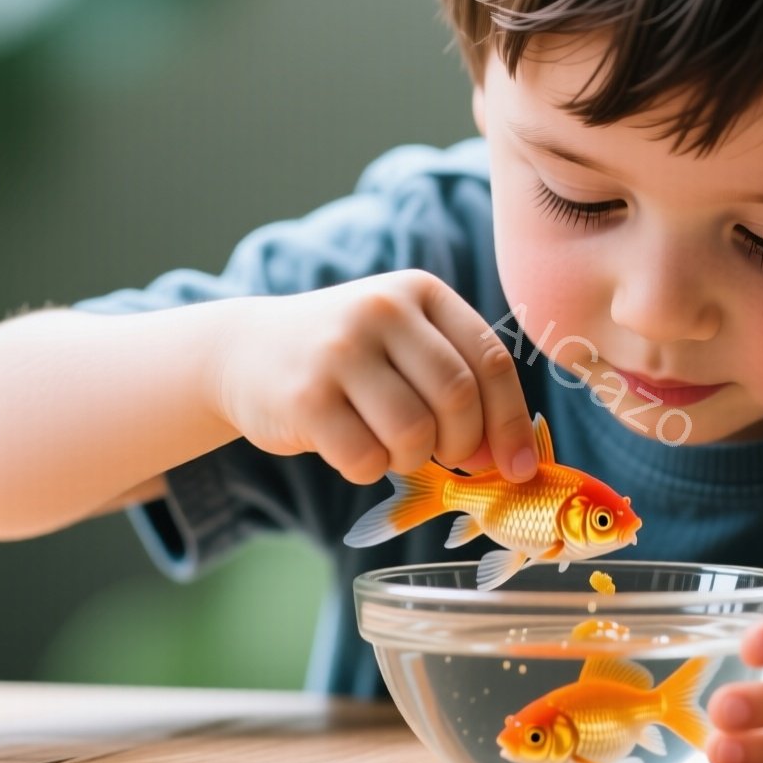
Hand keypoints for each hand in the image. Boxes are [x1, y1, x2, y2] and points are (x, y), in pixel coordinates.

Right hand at [212, 269, 536, 484]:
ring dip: (412, 459)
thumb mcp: (404, 344)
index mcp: (421, 292)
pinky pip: (366, 458)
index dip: (511, 422)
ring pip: (414, 432)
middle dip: (462, 445)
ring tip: (390, 445)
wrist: (245, 352)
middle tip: (445, 456)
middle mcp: (382, 309)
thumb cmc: (347, 360)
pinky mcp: (305, 396)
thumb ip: (459, 383)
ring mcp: (340, 350)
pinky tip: (351, 448)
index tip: (518, 467)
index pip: (490, 360)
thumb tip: (510, 460)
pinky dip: (369, 469)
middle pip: (457, 398)